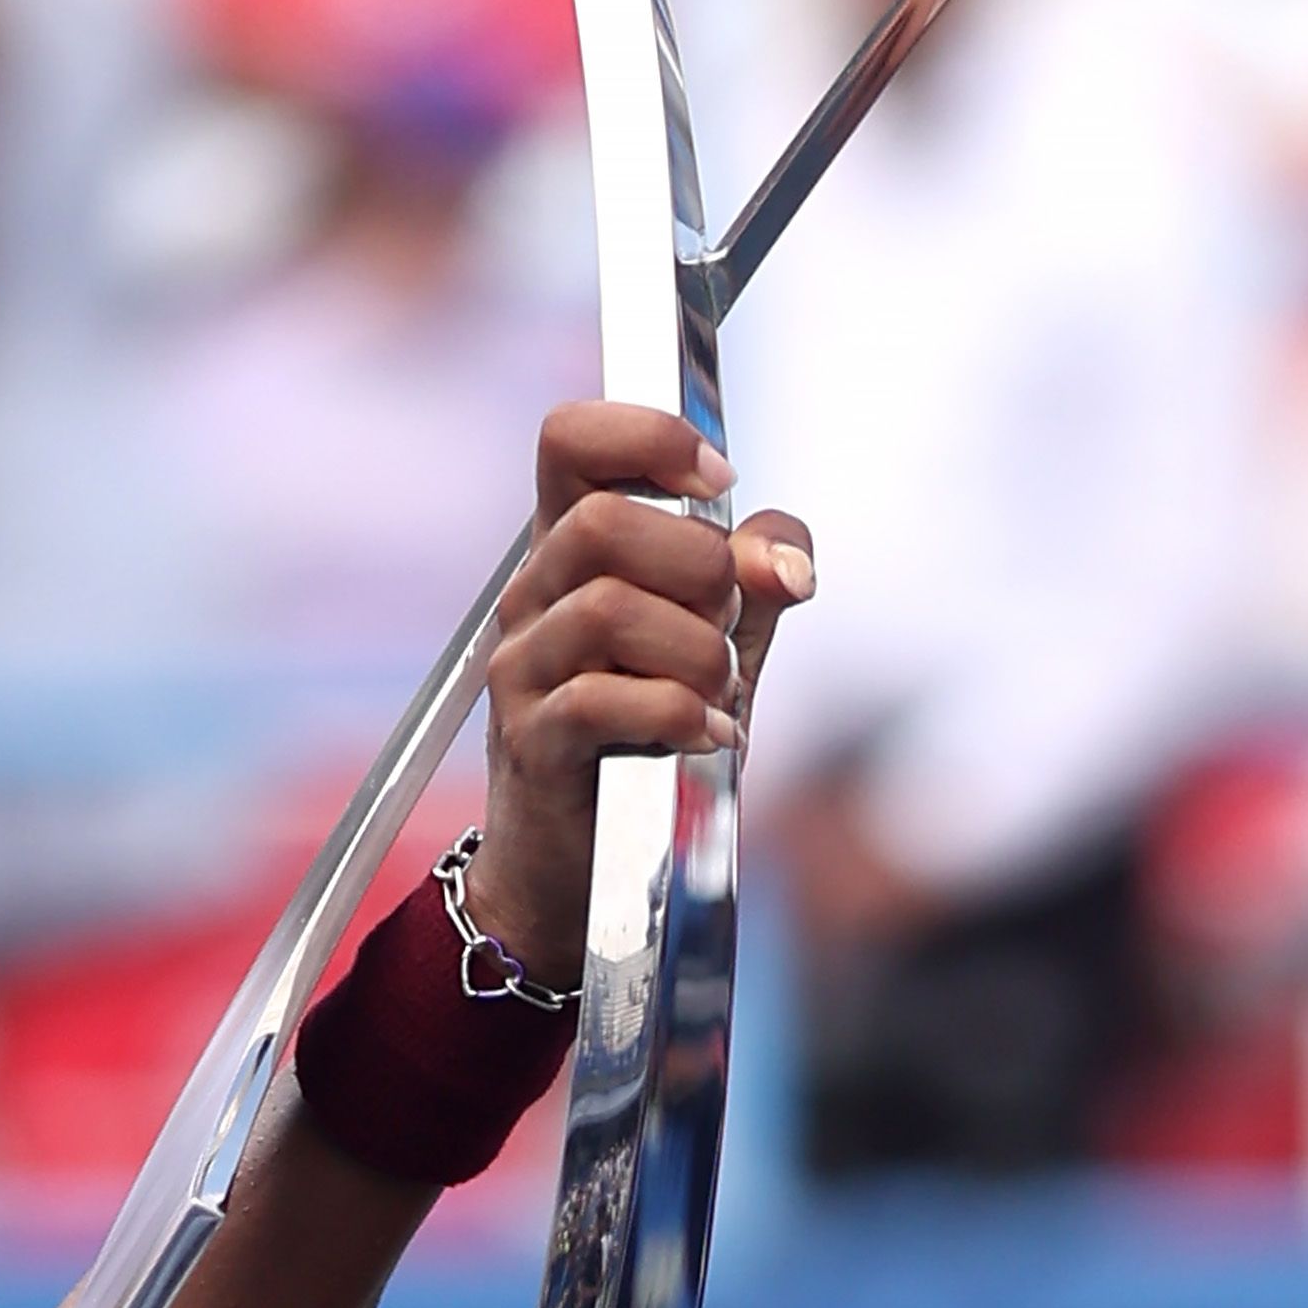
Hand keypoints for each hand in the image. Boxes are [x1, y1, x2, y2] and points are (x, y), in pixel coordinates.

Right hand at [464, 398, 818, 968]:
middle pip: (601, 524)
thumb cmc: (652, 742)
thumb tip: (786, 556)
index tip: (717, 481)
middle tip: (726, 629)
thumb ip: (754, 585)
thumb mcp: (717, 645)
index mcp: (572, 551)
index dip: (647, 436)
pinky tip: (709, 736)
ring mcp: (522, 668)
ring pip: (608, 609)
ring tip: (721, 694)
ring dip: (696, 650)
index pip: (570, 439)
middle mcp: (534, 596)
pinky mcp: (532, 743)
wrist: (591, 871)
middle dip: (698, 569)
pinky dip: (679, 714)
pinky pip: (604, 701)